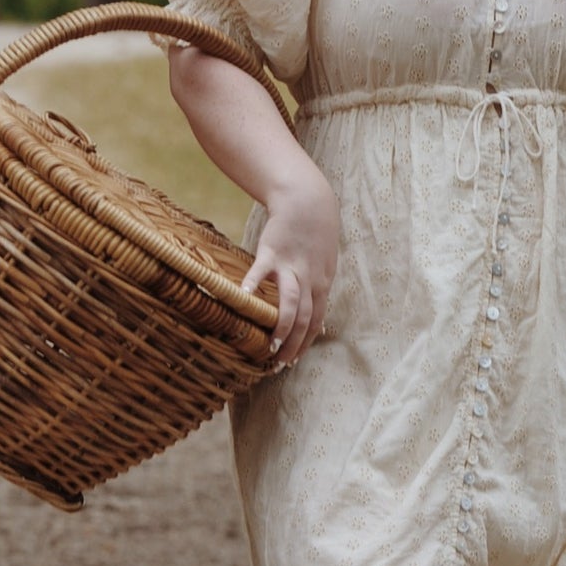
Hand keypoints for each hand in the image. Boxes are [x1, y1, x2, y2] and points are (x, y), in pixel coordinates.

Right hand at [239, 155, 339, 368]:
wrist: (308, 201)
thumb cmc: (314, 235)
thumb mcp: (323, 265)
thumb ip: (317, 290)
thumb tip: (316, 320)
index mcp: (321, 285)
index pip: (316, 322)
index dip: (305, 344)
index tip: (293, 362)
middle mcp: (310, 280)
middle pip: (305, 319)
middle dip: (292, 345)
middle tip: (278, 364)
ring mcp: (292, 266)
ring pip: (291, 303)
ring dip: (281, 327)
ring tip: (268, 346)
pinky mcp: (272, 251)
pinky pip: (261, 272)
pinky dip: (252, 286)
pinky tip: (242, 300)